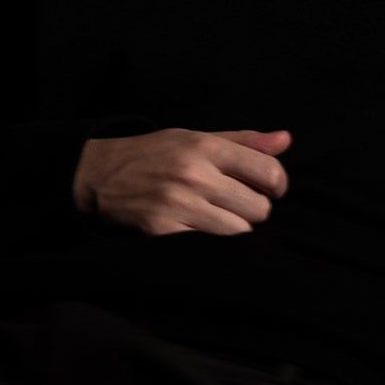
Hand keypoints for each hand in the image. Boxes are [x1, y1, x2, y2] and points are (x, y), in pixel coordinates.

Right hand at [73, 128, 291, 235]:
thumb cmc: (154, 154)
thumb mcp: (195, 137)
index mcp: (205, 147)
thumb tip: (286, 140)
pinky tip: (201, 230)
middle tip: (237, 204)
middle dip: (254, 209)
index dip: (278, 184)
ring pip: (239, 232)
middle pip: (259, 208)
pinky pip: (210, 247)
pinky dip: (212, 243)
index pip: (268, 171)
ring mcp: (178, 205)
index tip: (270, 188)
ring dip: (235, 229)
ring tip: (218, 217)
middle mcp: (194, 174)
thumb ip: (243, 141)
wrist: (98, 174)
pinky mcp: (163, 231)